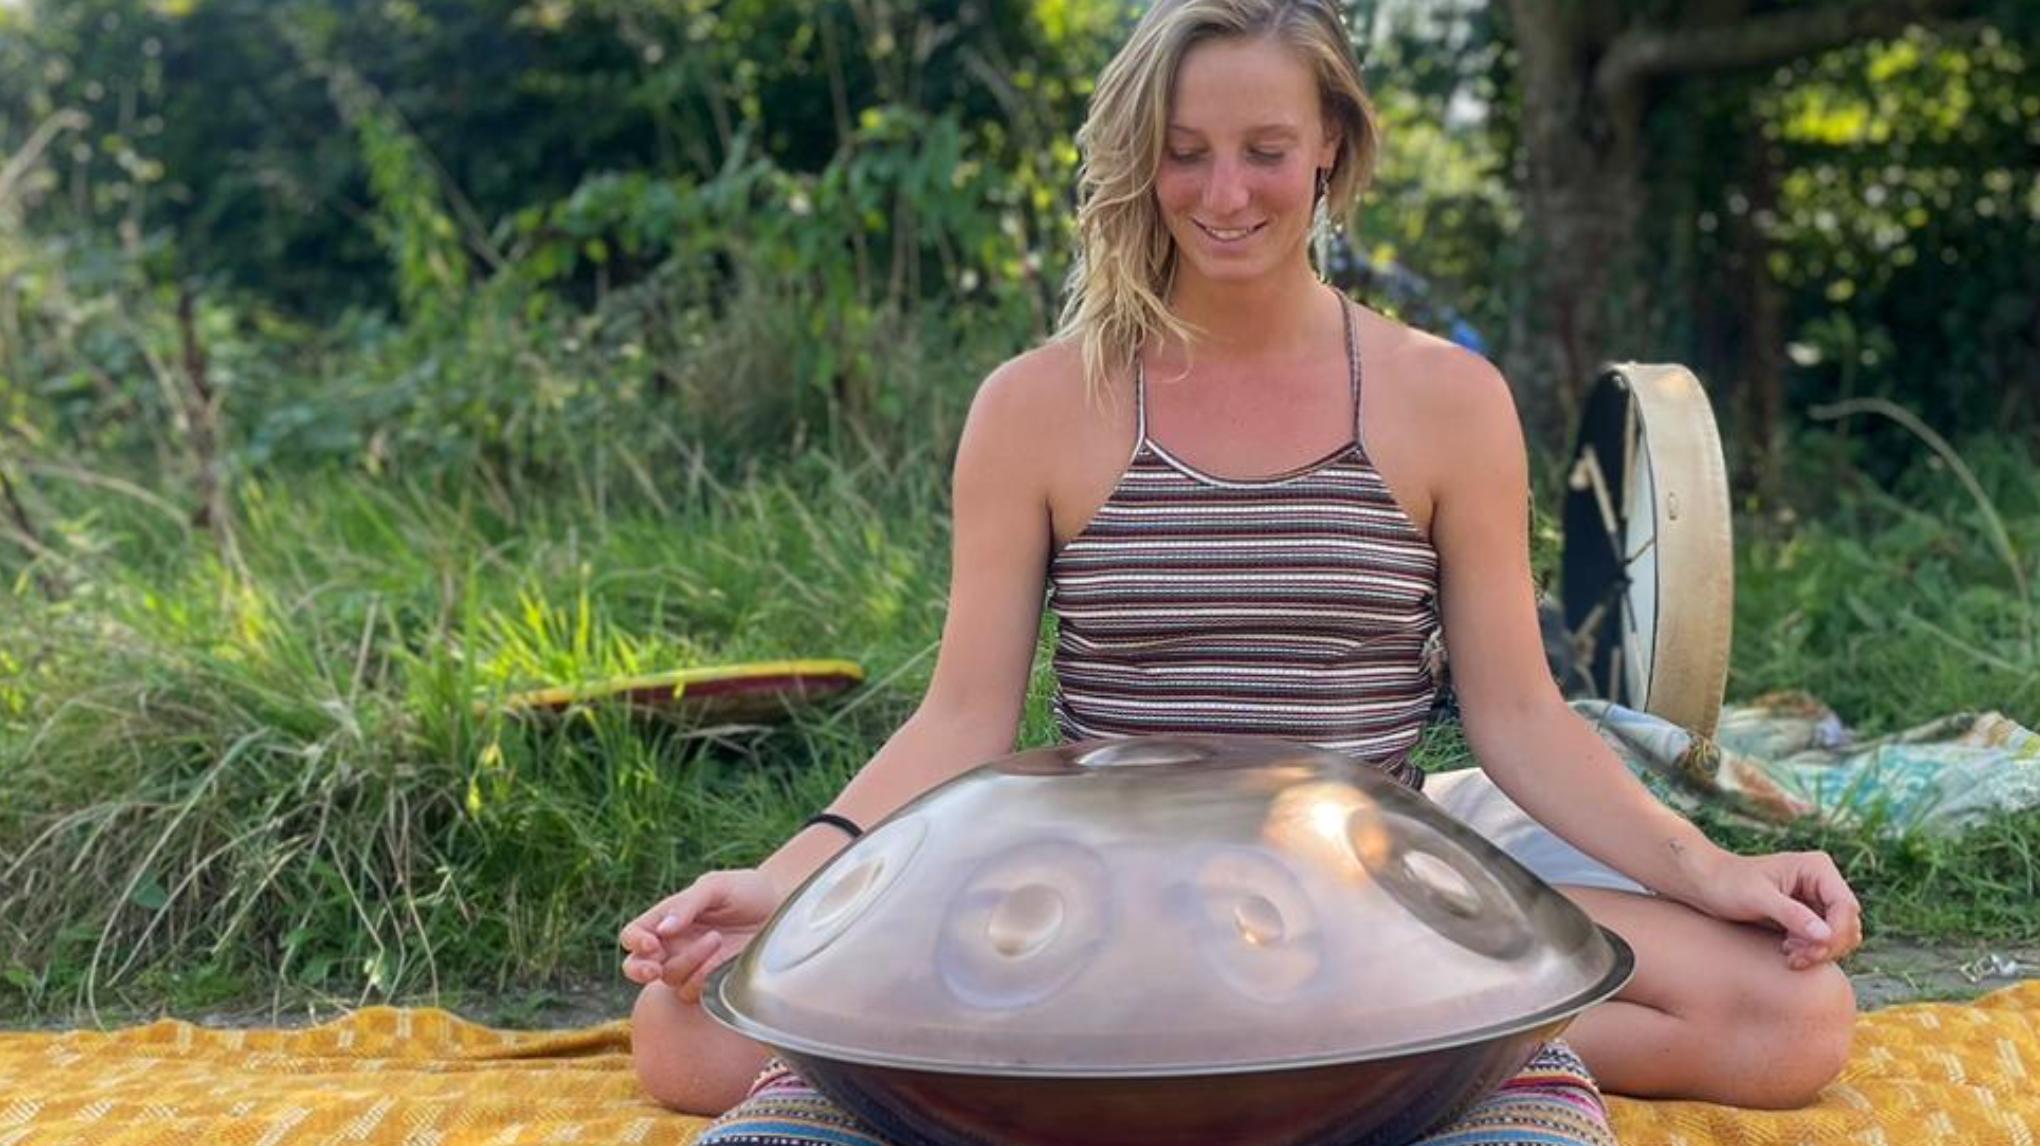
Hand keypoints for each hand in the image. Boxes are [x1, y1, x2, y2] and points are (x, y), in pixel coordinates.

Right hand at [619, 868, 781, 1001]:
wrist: (782, 909)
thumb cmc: (747, 891)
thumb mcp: (717, 887)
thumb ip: (688, 904)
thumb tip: (663, 929)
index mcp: (667, 919)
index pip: (634, 935)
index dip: (635, 942)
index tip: (651, 943)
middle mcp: (673, 945)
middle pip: (636, 967)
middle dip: (639, 970)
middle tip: (654, 968)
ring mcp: (691, 966)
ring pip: (669, 979)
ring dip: (688, 962)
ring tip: (716, 938)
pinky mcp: (711, 983)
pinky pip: (693, 991)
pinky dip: (703, 979)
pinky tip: (723, 961)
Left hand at [1687, 850, 1863, 969]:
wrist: (1706, 884)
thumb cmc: (1727, 884)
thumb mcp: (1757, 899)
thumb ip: (1792, 915)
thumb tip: (1826, 935)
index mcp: (1817, 868)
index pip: (1846, 907)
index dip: (1836, 934)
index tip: (1812, 953)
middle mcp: (1823, 881)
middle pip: (1847, 923)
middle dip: (1827, 946)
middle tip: (1795, 958)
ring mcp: (1818, 898)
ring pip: (1838, 935)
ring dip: (1819, 951)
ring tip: (1789, 954)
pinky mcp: (1809, 914)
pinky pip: (1824, 939)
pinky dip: (1812, 950)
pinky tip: (1788, 952)